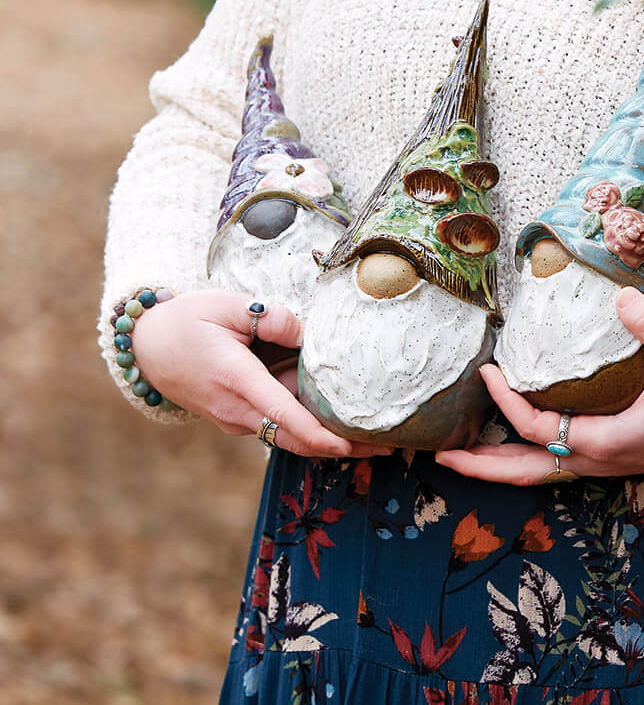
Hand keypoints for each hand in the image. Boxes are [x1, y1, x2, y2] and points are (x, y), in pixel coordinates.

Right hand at [128, 289, 390, 458]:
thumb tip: (308, 334)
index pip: (286, 417)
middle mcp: (236, 410)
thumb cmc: (188, 320)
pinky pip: (276, 427)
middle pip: (295, 440)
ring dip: (328, 442)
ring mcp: (235, 419)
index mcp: (236, 380)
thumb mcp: (227, 304)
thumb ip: (271, 317)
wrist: (146, 346)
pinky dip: (308, 430)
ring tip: (375, 440)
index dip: (323, 436)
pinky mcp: (236, 418)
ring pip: (287, 437)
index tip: (356, 446)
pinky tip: (338, 422)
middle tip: (388, 448)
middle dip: (341, 449)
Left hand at [436, 288, 643, 483]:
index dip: (507, 403)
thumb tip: (622, 295)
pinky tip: (512, 439)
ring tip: (460, 454)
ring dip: (497, 465)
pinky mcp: (609, 455)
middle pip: (524, 471)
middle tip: (438, 454)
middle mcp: (597, 460)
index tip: (486, 373)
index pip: (538, 428)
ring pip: (537, 473)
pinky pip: (553, 463)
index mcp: (606, 442)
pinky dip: (523, 457)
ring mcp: (602, 463)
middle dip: (481, 465)